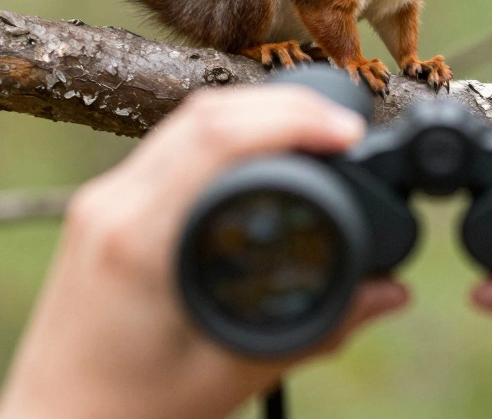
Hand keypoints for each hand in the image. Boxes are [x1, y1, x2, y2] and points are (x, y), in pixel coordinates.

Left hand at [0, 86, 408, 418]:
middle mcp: (111, 206)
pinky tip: (261, 155)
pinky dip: (223, 136)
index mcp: (139, 240)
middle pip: (203, 112)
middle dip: (284, 104)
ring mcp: (100, 202)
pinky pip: (167, 146)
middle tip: (343, 129)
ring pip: (184, 121)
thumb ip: (319, 329)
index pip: (216, 136)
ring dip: (253, 114)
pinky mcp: (100, 209)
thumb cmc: (130, 412)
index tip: (347, 132)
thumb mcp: (232, 374)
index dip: (292, 117)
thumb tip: (391, 293)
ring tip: (314, 134)